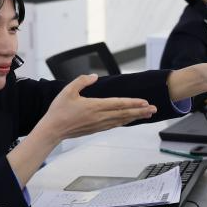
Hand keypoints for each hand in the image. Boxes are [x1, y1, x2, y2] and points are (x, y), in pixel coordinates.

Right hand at [37, 74, 155, 143]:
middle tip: (154, 109)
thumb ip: (81, 81)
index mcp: (94, 106)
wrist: (53, 130)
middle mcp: (99, 116)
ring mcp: (99, 124)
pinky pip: (114, 125)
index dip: (133, 103)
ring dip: (135, 117)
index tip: (145, 102)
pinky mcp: (96, 129)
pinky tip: (130, 120)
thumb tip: (94, 76)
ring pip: (121, 120)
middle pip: (124, 113)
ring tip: (147, 114)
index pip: (118, 104)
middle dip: (140, 111)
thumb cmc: (59, 111)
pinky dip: (125, 122)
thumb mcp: (67, 91)